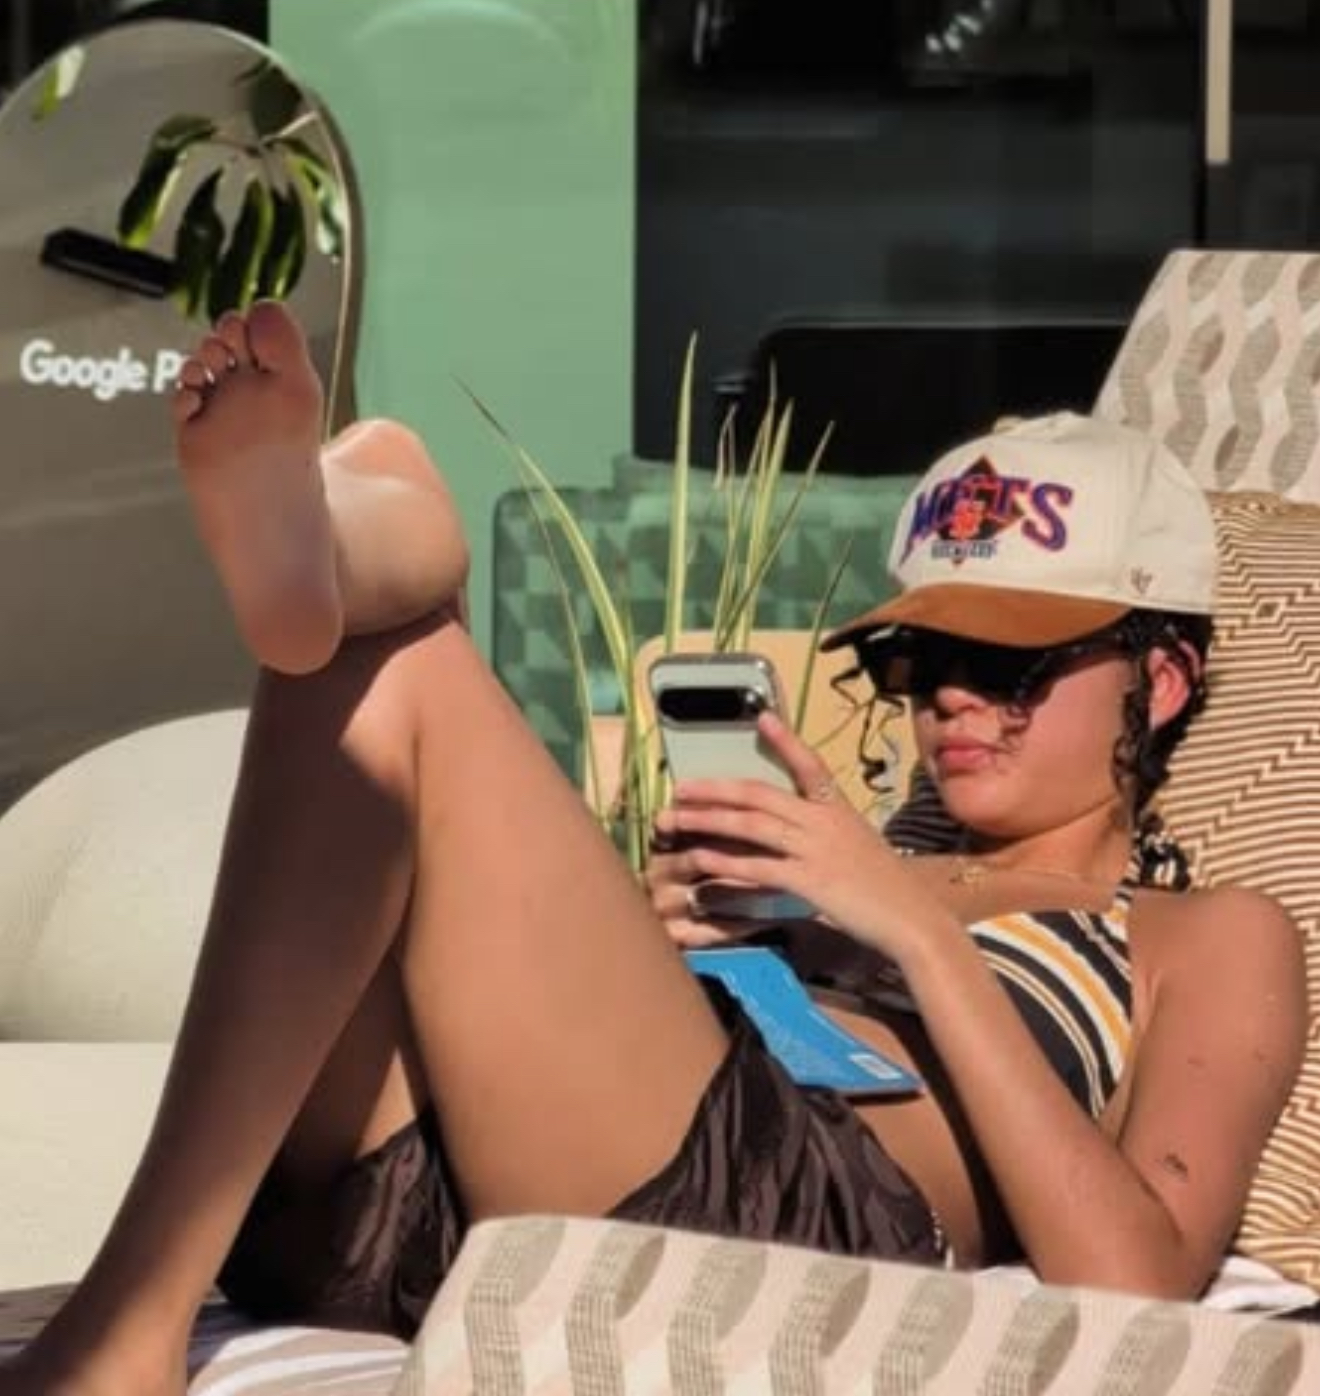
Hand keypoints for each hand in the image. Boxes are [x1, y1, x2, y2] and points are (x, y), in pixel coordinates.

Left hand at [663, 711, 957, 962]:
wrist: (912, 919)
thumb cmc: (887, 890)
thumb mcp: (859, 848)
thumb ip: (827, 835)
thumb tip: (797, 831)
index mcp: (839, 809)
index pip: (810, 765)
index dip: (786, 741)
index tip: (762, 717)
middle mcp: (824, 821)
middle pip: (760, 794)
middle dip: (715, 789)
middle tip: (680, 788)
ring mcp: (816, 849)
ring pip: (752, 825)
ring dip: (709, 820)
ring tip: (675, 819)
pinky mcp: (809, 880)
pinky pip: (759, 866)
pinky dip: (727, 861)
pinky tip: (701, 858)